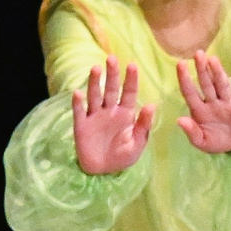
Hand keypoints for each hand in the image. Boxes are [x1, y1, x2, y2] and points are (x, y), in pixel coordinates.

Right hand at [71, 58, 155, 174]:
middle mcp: (109, 111)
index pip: (129, 93)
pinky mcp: (81, 126)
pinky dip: (78, 103)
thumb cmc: (123, 156)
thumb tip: (152, 105)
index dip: (130, 80)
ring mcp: (94, 117)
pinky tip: (78, 93)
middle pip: (110, 89)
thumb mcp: (138, 143)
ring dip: (94, 83)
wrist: (104, 171)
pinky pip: (79, 113)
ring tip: (96, 68)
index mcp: (126, 114)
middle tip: (112, 58)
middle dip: (112, 75)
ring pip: (94, 96)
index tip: (132, 65)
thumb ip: (143, 125)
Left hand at [175, 50, 230, 152]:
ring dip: (218, 73)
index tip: (180, 64)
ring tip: (213, 59)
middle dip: (202, 69)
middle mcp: (213, 104)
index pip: (190, 92)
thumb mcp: (202, 142)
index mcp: (200, 111)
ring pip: (222, 86)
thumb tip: (180, 120)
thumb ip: (192, 132)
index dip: (185, 78)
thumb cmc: (217, 143)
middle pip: (207, 84)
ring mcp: (229, 105)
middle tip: (198, 53)